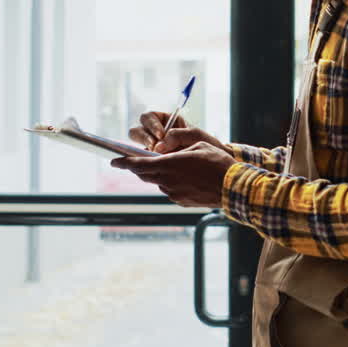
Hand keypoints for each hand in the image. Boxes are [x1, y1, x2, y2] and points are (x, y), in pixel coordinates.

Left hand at [111, 141, 237, 207]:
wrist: (233, 187)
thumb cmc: (217, 162)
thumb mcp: (198, 145)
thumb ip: (176, 146)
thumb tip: (162, 150)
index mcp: (170, 164)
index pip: (139, 164)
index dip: (124, 163)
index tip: (114, 161)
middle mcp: (168, 181)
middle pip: (145, 175)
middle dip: (139, 168)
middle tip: (137, 161)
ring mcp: (174, 193)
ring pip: (158, 182)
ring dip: (158, 174)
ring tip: (171, 166)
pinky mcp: (181, 201)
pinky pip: (169, 190)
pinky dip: (170, 182)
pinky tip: (184, 177)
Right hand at [129, 112, 226, 154]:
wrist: (213, 163)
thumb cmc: (206, 144)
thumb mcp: (195, 136)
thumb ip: (177, 136)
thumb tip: (158, 147)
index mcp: (166, 121)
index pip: (149, 117)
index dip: (151, 125)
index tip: (161, 135)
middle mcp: (156, 133)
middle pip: (137, 130)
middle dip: (144, 137)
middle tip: (154, 147)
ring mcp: (153, 147)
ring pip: (137, 146)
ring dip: (141, 150)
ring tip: (155, 158)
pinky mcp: (153, 161)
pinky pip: (143, 160)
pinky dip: (145, 162)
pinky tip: (156, 166)